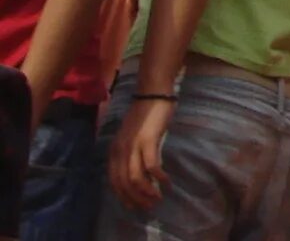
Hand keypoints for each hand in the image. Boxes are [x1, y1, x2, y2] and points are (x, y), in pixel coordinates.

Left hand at [109, 95, 172, 210]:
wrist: (153, 93)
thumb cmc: (145, 114)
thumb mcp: (131, 137)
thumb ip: (130, 153)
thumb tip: (139, 173)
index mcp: (114, 150)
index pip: (114, 181)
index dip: (123, 196)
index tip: (134, 206)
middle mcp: (119, 151)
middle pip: (124, 183)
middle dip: (136, 198)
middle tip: (149, 206)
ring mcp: (132, 146)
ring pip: (135, 178)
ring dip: (147, 192)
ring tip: (158, 198)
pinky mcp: (147, 141)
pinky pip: (151, 166)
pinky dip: (157, 177)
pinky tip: (166, 181)